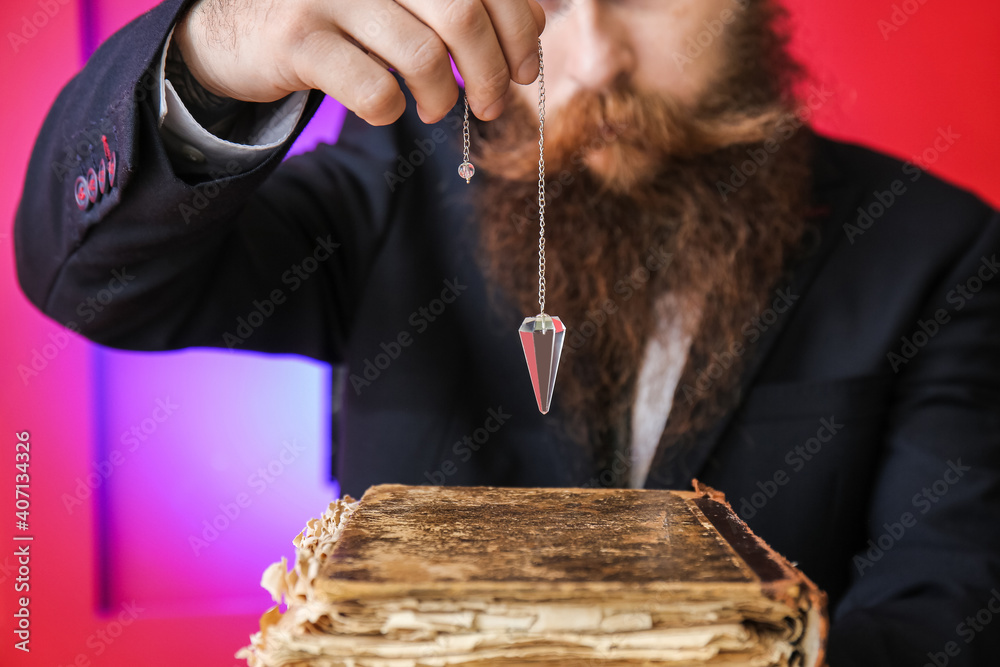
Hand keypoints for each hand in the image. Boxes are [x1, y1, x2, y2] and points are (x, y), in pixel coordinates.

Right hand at [173, 0, 545, 125]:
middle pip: (461, 15)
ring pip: (422, 56)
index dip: (518, 27)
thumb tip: (534, 23)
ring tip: (436, 110)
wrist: (238, 26)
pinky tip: (388, 107)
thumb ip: (455, 2)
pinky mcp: (299, 40)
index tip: (522, 69)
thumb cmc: (339, 14)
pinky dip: (393, 110)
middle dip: (489, 71)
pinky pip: (374, 89)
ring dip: (442, 98)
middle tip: (490, 104)